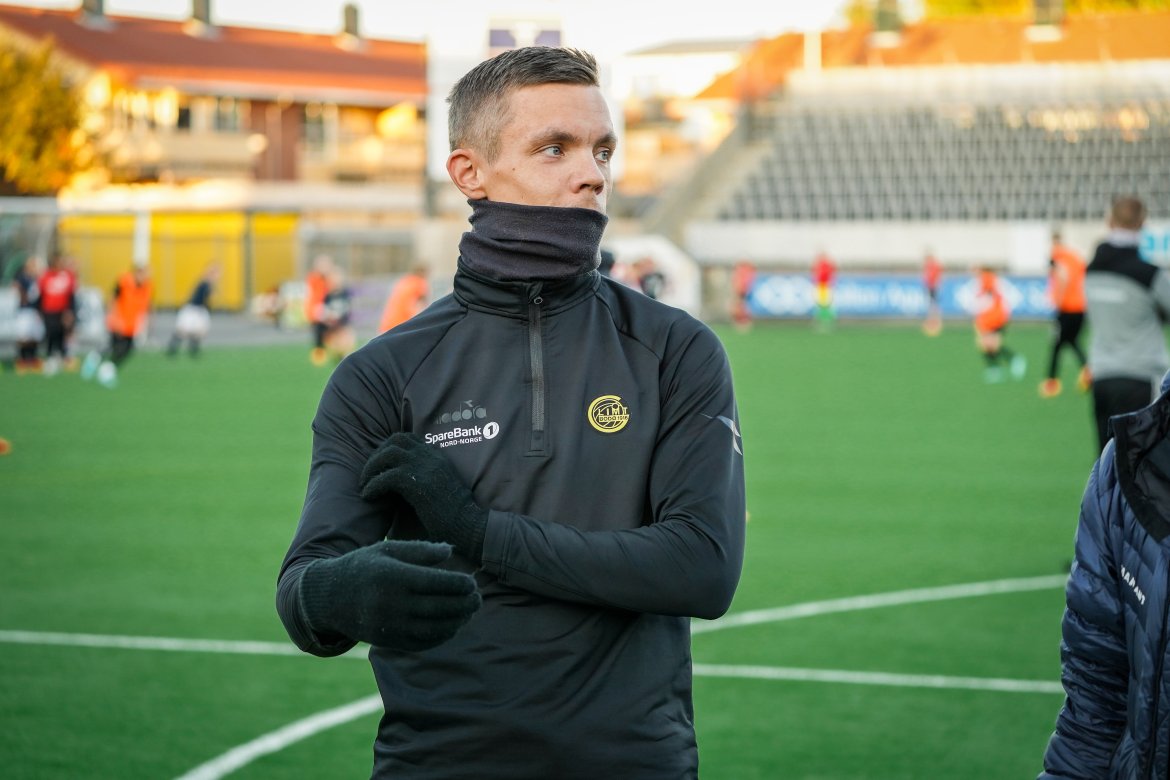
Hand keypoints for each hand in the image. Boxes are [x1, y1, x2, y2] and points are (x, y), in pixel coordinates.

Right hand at [299, 540, 480, 650]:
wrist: (330, 598)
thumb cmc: (365, 567)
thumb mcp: (388, 549)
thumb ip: (420, 550)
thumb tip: (450, 551)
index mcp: (392, 577)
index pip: (435, 583)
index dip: (458, 584)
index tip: (472, 582)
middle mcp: (391, 604)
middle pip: (438, 607)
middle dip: (463, 604)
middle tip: (478, 599)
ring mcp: (390, 626)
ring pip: (433, 628)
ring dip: (457, 622)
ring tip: (469, 612)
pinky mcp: (389, 641)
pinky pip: (422, 642)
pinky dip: (442, 636)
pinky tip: (453, 626)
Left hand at [361, 432, 487, 563]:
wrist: (469, 525)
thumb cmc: (455, 514)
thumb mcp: (441, 486)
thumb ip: (425, 476)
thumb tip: (401, 480)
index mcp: (437, 456)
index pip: (407, 438)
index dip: (388, 448)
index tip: (379, 466)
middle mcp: (431, 456)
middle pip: (395, 440)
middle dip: (376, 456)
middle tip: (368, 476)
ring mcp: (425, 467)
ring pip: (388, 454)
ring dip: (371, 469)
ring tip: (365, 486)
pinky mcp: (418, 483)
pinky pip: (386, 477)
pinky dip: (373, 486)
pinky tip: (369, 497)